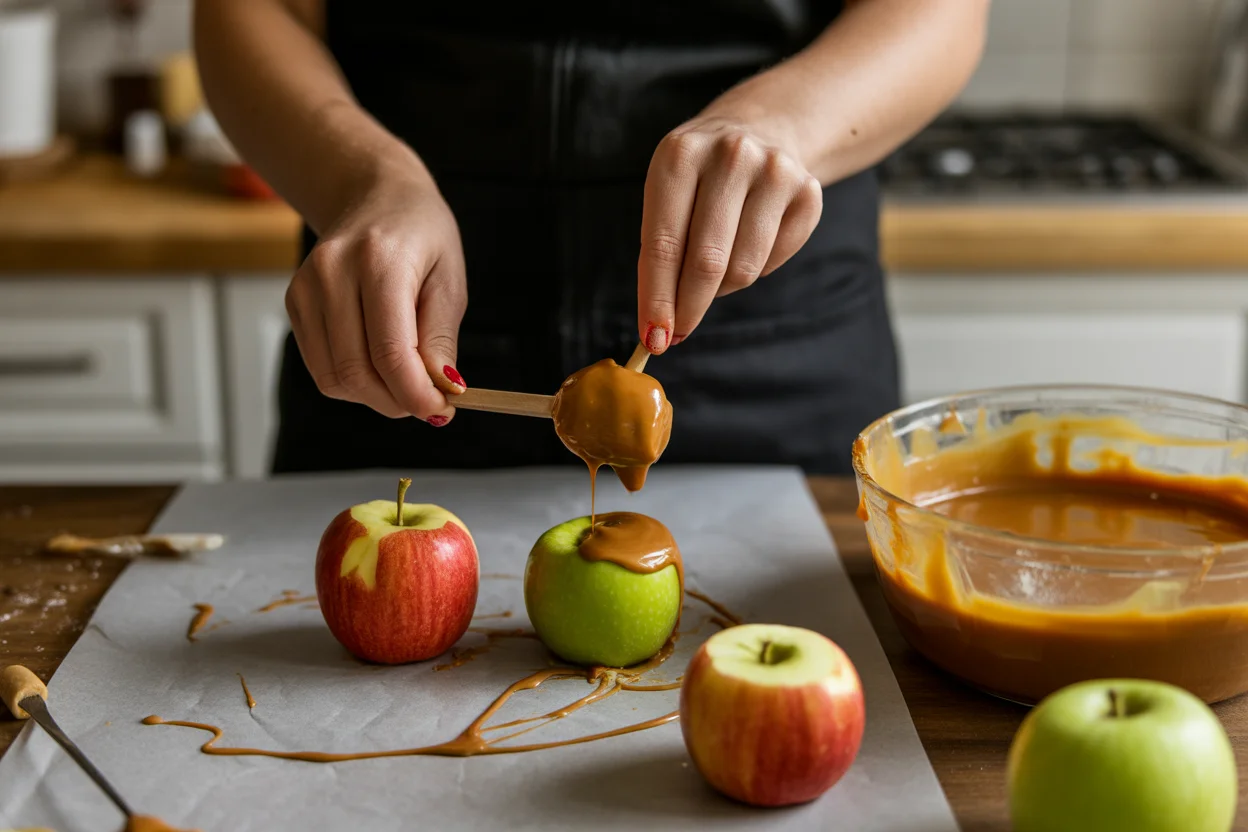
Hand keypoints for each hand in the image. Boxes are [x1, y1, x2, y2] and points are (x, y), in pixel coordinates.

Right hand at [285, 173, 467, 423]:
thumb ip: (441, 340)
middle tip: (429, 402)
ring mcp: (305, 288)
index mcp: (379, 261)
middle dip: (398, 401)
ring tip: (406, 381)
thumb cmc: (422, 237)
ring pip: (336, 378)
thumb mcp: (449, 281)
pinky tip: (379, 364)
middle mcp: (332, 272)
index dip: (416, 395)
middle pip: (358, 371)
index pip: (390, 352)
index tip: (442, 411)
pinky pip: (322, 369)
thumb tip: (442, 392)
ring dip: (376, 397)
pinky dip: (355, 382)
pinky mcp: (294, 303)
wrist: (375, 196)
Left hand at [637, 116, 822, 351]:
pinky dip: (757, 269)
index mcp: (680, 155)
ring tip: (715, 267)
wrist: (763, 127)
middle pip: (706, 262)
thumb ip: (660, 253)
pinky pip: (774, 261)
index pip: (664, 244)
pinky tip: (748, 242)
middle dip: (688, 308)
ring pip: (743, 269)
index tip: (653, 338)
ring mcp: (775, 172)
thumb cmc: (700, 177)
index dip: (657, 299)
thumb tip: (660, 326)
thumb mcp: (668, 194)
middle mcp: (730, 157)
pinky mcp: (808, 192)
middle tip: (677, 333)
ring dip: (722, 287)